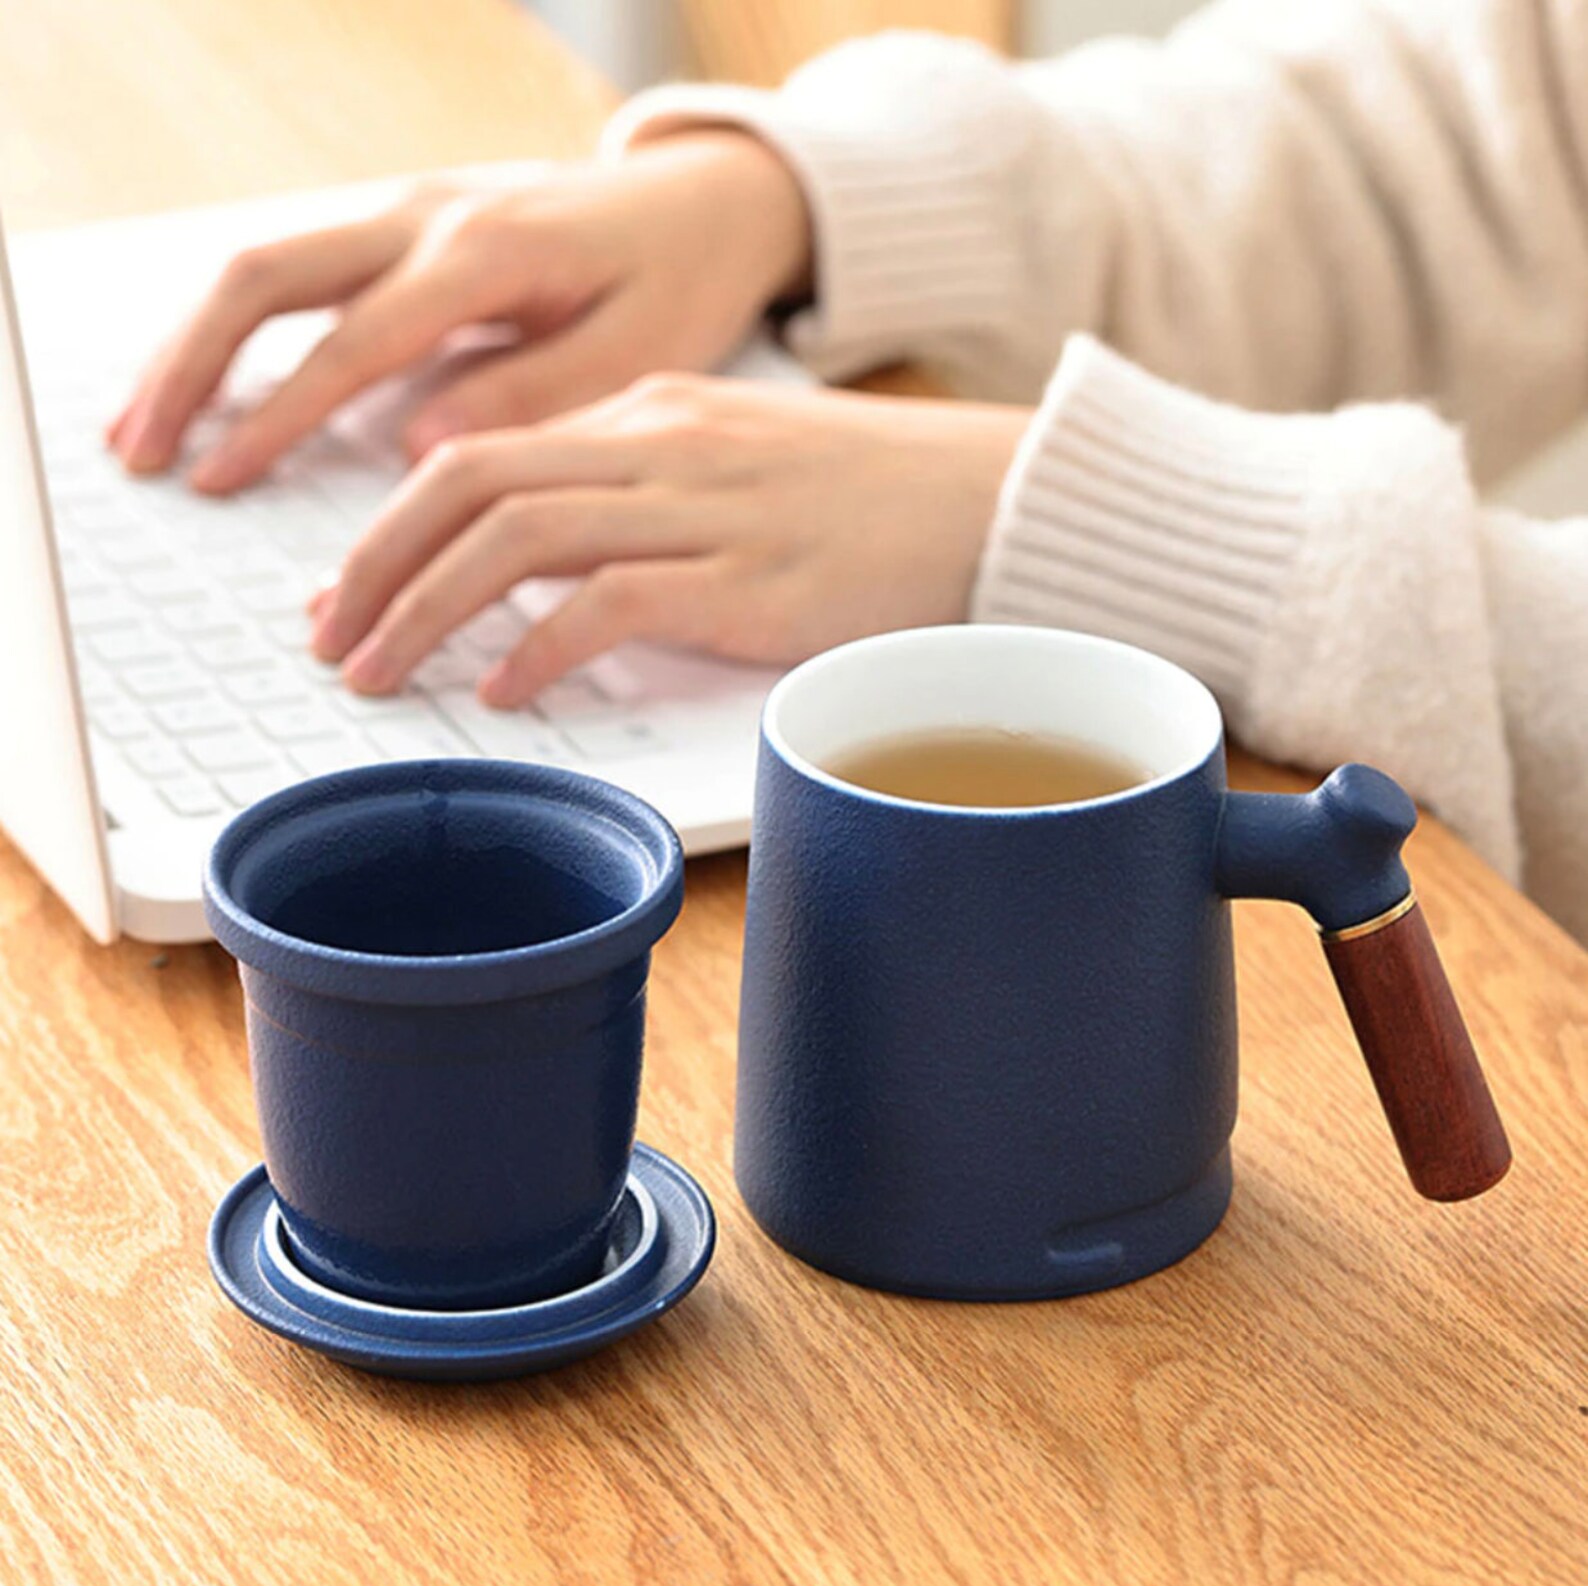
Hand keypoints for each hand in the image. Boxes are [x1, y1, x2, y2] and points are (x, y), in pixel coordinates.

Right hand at [106, 134, 810, 492]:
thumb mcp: (637, 352)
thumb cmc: (677, 282)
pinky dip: (239, 325)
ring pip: (266, 263)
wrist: (699, 202)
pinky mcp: (404, 224)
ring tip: (145, 426)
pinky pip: (298, 266)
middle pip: (267, 275)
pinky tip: (209, 380)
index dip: (280, 418)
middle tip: (143, 453)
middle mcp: (426, 217)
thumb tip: (419, 453)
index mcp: (484, 254)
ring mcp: (407, 211)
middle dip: (192, 366)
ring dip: (195, 343)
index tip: (221, 480)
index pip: (352, 342)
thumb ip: (532, 395)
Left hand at [310, 375, 1030, 705]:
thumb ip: (637, 499)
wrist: (993, 503)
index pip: (481, 451)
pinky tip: (504, 691)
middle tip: (328, 637)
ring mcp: (704, 509)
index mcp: (649, 411)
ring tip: (380, 673)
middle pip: (470, 482)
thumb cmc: (869, 503)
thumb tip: (542, 575)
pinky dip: (539, 646)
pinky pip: (610, 602)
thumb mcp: (734, 470)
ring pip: (517, 536)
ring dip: (425, 607)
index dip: (392, 524)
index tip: (349, 591)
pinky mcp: (749, 580)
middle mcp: (660, 444)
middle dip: (375, 562)